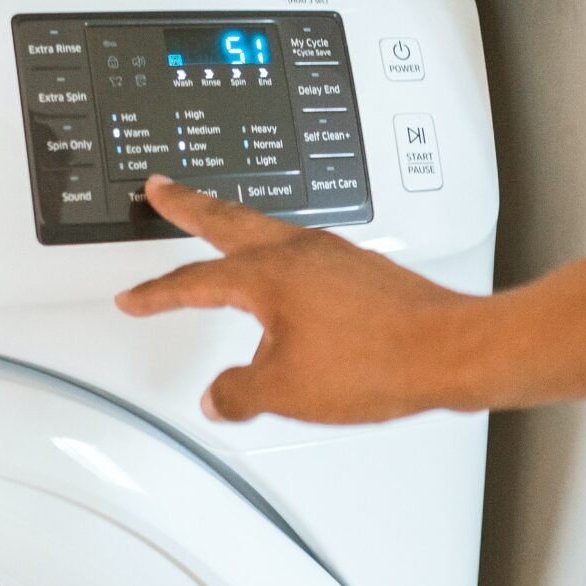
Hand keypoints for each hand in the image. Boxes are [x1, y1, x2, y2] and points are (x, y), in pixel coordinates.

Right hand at [114, 176, 491, 423]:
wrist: (451, 351)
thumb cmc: (378, 361)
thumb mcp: (287, 390)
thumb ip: (240, 393)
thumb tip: (219, 396)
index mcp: (269, 275)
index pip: (195, 281)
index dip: (158, 293)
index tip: (135, 297)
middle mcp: (301, 251)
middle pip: (229, 220)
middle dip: (189, 206)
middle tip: (163, 189)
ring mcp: (336, 255)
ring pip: (269, 231)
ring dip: (236, 228)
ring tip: (219, 230)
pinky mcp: (363, 270)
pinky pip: (305, 255)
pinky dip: (278, 258)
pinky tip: (286, 284)